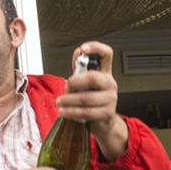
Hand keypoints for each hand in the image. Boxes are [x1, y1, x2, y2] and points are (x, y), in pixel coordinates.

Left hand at [55, 41, 128, 159]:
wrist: (103, 122)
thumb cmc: (92, 99)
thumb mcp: (86, 83)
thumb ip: (80, 69)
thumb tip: (77, 54)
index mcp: (105, 72)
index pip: (106, 54)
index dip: (96, 48)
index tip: (83, 49)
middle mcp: (110, 83)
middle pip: (93, 77)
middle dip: (75, 82)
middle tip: (66, 86)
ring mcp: (110, 99)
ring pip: (87, 98)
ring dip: (69, 100)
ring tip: (60, 102)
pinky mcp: (107, 113)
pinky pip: (86, 112)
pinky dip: (72, 112)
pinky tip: (64, 111)